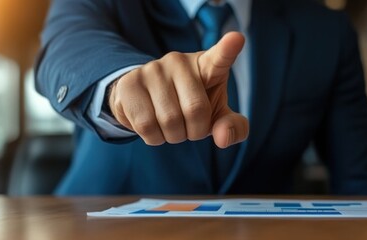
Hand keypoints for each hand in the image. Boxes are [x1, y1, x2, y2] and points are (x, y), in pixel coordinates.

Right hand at [108, 32, 247, 147]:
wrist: (148, 101)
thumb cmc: (191, 105)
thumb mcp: (217, 116)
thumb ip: (233, 127)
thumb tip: (222, 138)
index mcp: (208, 66)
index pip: (220, 57)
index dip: (228, 49)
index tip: (236, 39)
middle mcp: (180, 61)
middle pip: (196, 110)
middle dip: (194, 132)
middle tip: (188, 126)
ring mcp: (153, 69)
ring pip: (169, 121)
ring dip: (173, 136)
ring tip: (169, 125)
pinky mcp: (130, 83)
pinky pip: (146, 125)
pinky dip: (153, 138)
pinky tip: (153, 126)